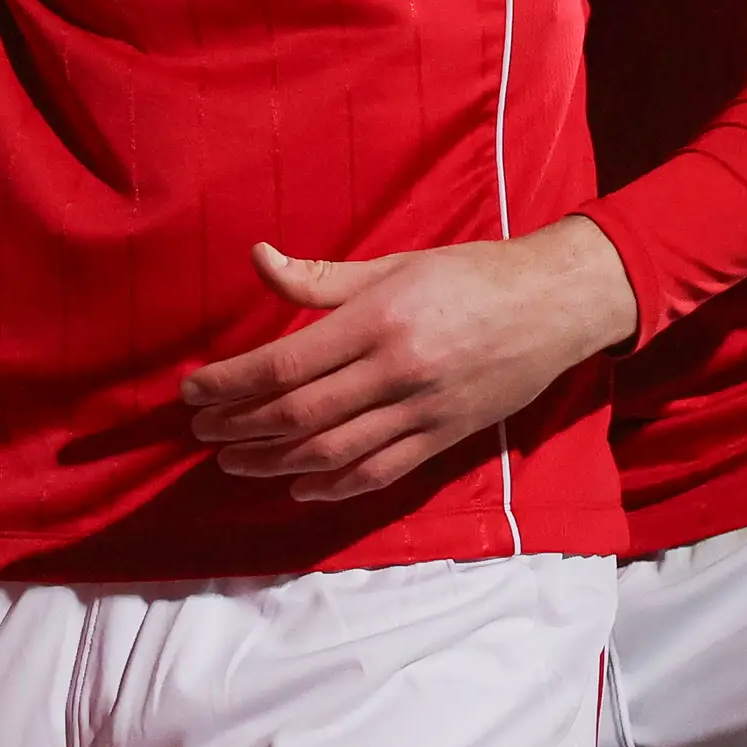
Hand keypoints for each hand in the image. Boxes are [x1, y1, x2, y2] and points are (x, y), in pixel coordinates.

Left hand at [178, 220, 636, 502]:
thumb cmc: (468, 275)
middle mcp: (398, 371)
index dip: (231, 384)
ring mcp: (423, 412)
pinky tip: (298, 485)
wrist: (553, 305)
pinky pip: (379, 473)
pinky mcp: (444, 439)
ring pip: (332, 453)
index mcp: (380, 320)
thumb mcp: (393, 264)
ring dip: (273, 462)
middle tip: (201, 431)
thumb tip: (258, 259)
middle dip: (240, 427)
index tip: (193, 391)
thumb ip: (322, 277)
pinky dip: (333, 487)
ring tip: (234, 460)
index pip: (286, 364)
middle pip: (300, 415)